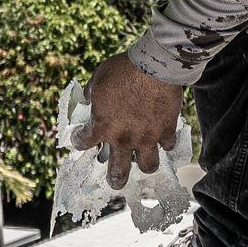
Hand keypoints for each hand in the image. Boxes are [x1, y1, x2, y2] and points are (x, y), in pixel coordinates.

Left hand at [84, 53, 182, 187]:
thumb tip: (88, 98)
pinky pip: (168, 144)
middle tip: (114, 180)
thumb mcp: (99, 78)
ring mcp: (147, 137)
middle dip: (115, 179)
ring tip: (143, 162)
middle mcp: (123, 138)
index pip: (84, 142)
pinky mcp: (166, 130)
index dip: (79, 141)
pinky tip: (163, 138)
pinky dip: (165, 142)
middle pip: (118, 172)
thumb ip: (92, 93)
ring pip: (148, 166)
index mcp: (102, 125)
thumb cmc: (123, 69)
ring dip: (144, 165)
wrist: (154, 65)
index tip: (80, 139)